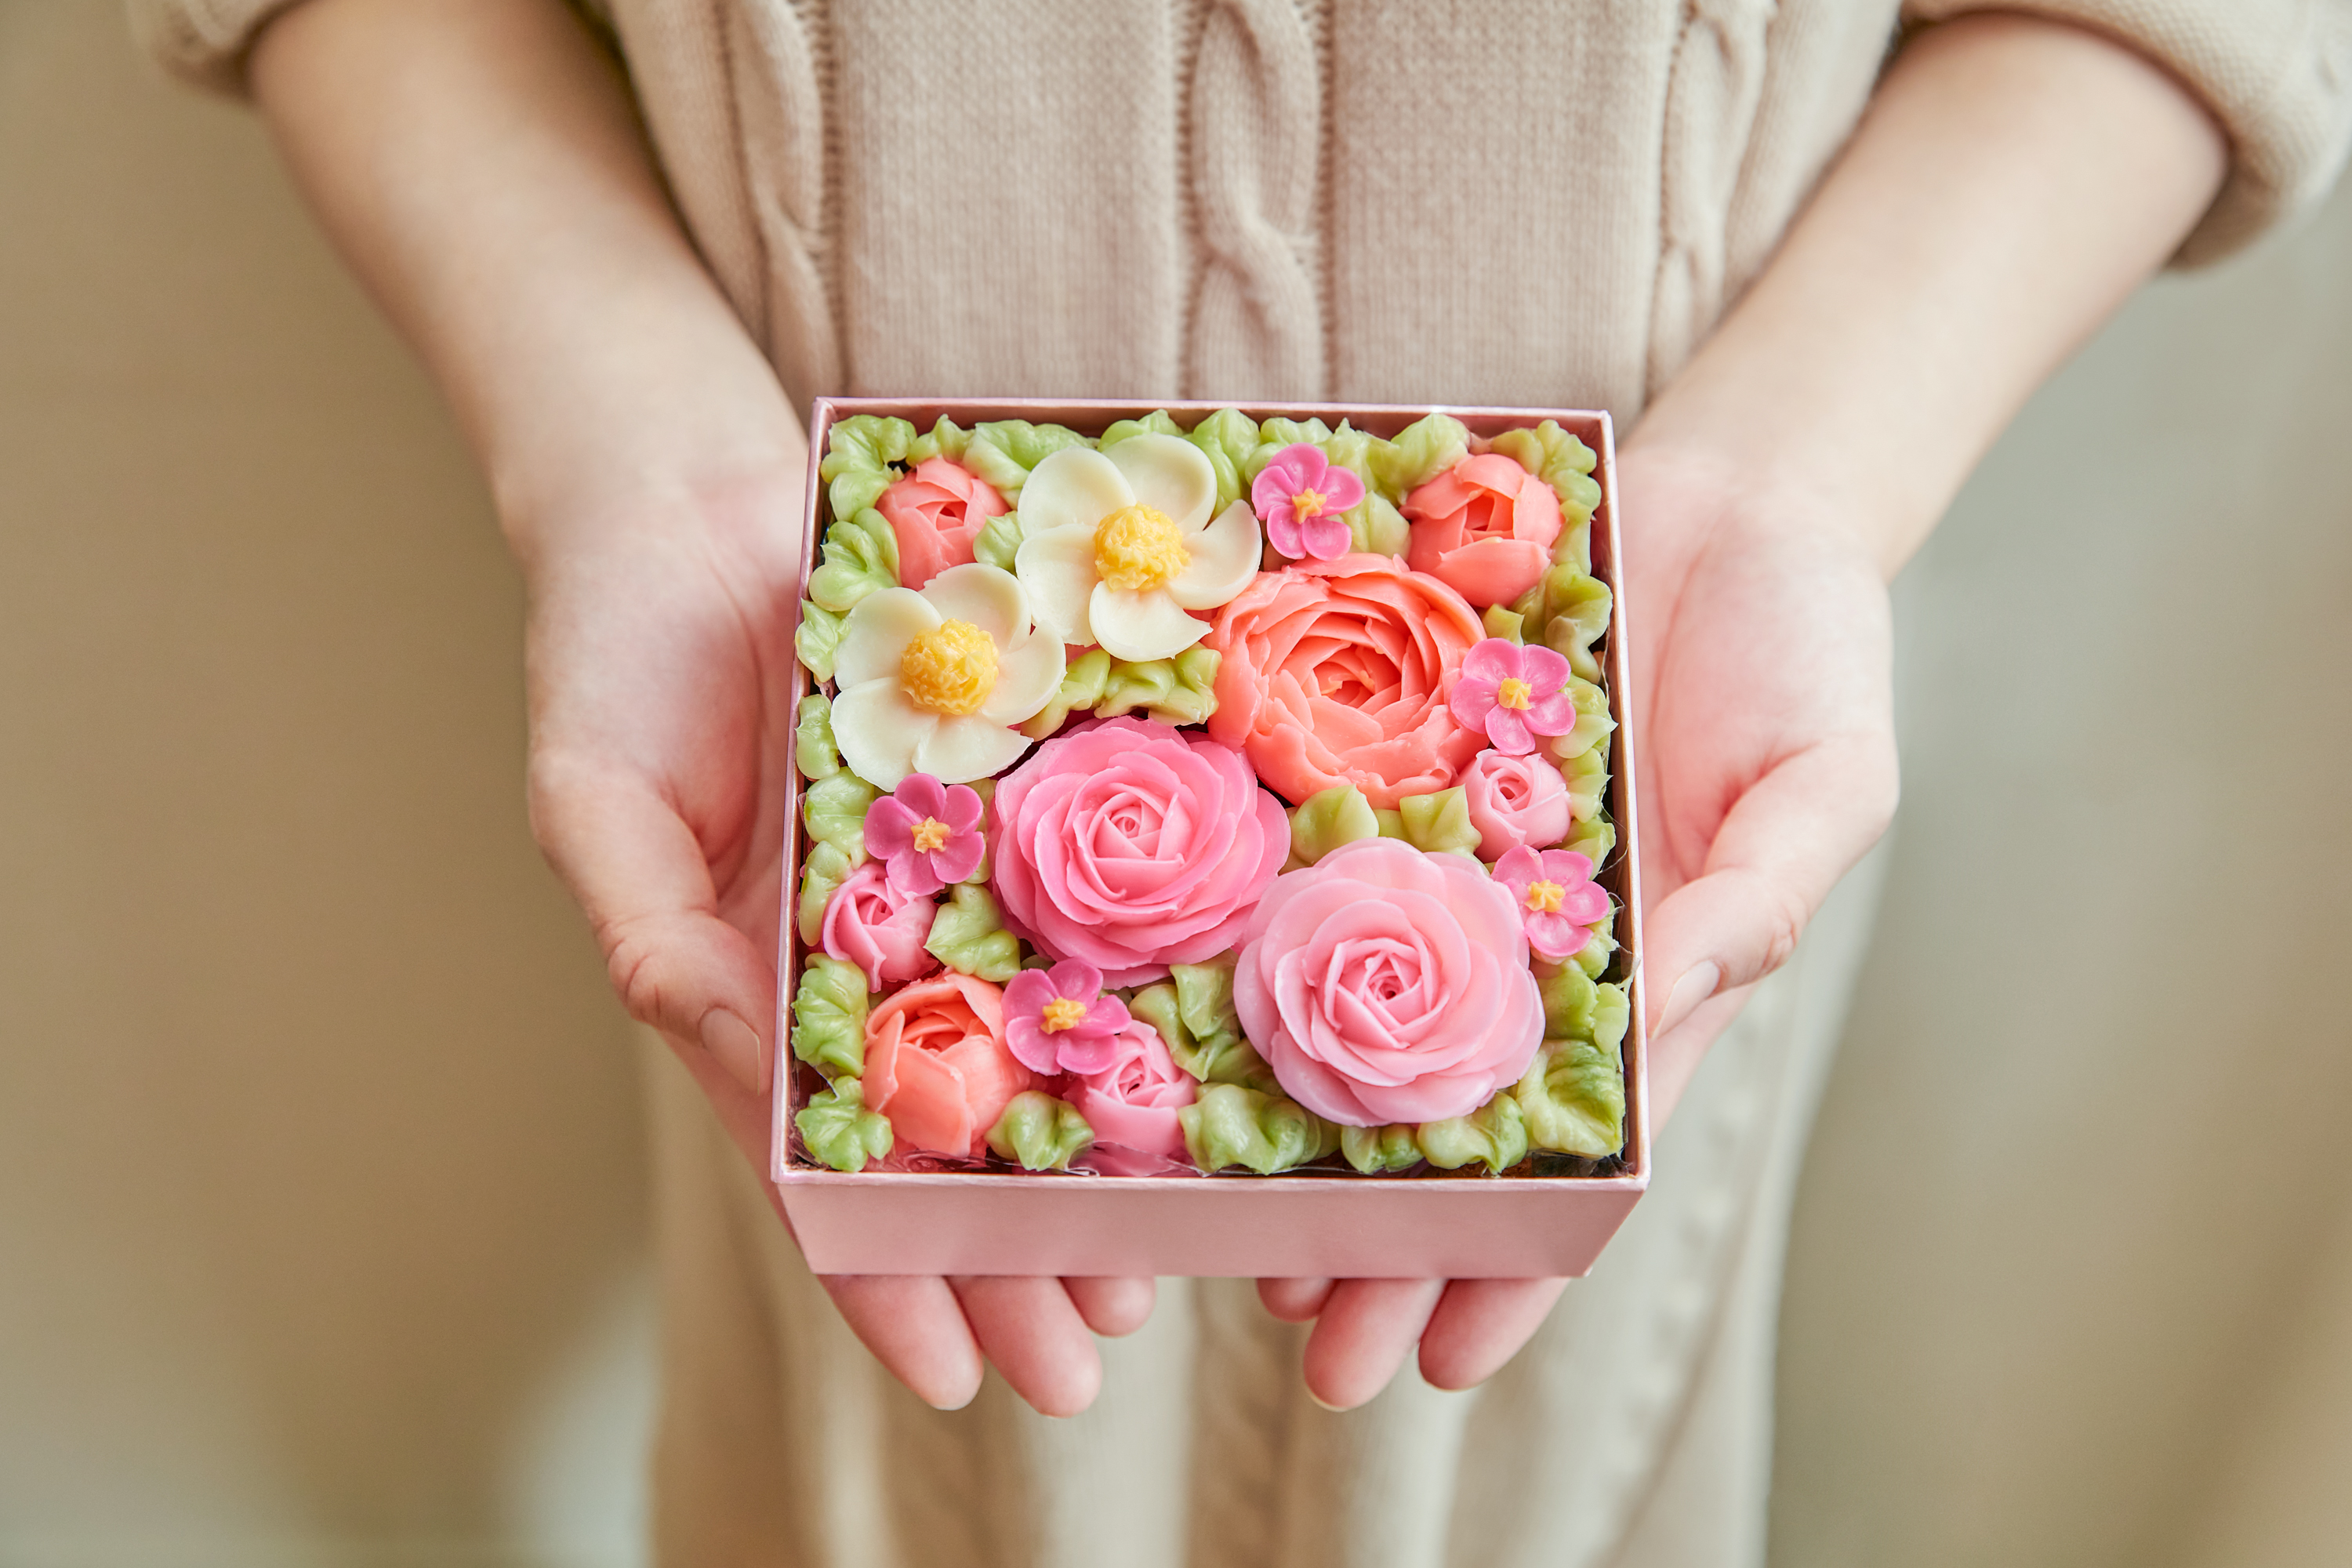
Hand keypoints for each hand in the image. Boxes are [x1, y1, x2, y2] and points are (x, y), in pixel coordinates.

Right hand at [520, 456, 1153, 1416]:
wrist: (693, 482)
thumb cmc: (613, 643)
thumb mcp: (591, 797)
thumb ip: (645, 930)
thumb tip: (713, 1035)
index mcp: (753, 986)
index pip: (821, 1166)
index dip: (881, 1274)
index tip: (951, 1374)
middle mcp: (865, 953)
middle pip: (954, 1132)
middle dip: (1016, 1247)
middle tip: (1098, 1340)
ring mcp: (947, 875)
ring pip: (1037, 1038)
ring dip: (1093, 1146)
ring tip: (1165, 1243)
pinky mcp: (1017, 784)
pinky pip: (1085, 889)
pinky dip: (1139, 968)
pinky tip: (1202, 1037)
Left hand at [1254, 437, 1898, 1408]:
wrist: (1734, 486)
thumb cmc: (1808, 650)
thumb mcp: (1827, 785)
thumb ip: (1757, 901)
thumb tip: (1669, 1010)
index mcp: (1644, 978)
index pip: (1574, 1159)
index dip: (1512, 1263)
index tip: (1435, 1358)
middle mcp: (1526, 939)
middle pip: (1436, 1116)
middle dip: (1374, 1235)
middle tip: (1297, 1334)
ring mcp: (1446, 856)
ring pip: (1347, 1009)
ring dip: (1289, 1119)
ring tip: (1218, 1221)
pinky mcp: (1388, 761)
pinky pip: (1311, 851)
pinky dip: (1256, 927)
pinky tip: (1180, 995)